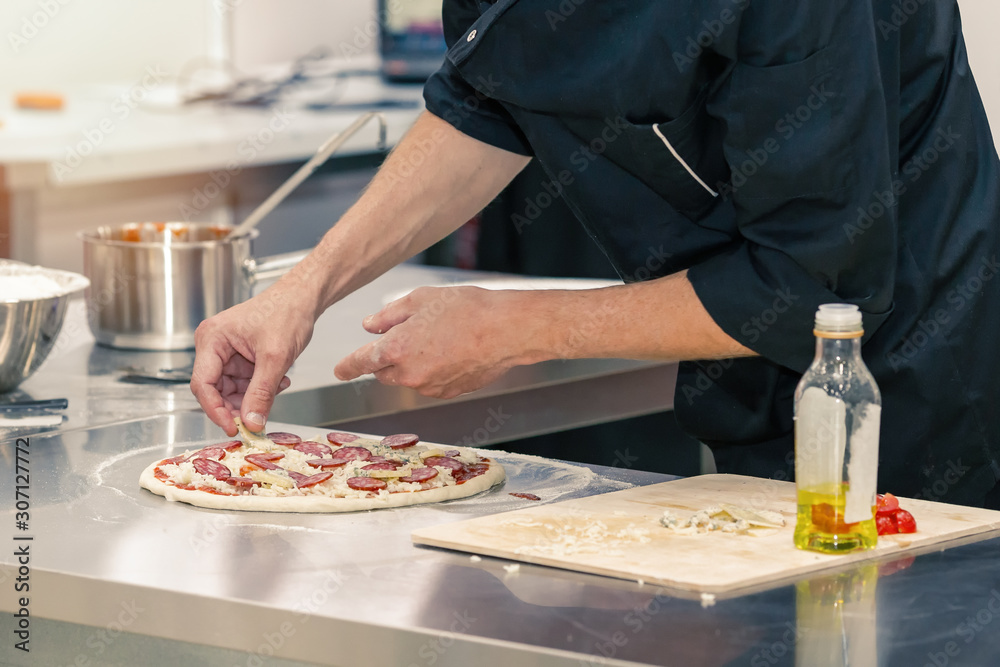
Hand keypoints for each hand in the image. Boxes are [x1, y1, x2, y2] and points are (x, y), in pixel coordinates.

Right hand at [190, 283, 315, 434]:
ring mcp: (226, 351)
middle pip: (215, 389)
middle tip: (258, 419)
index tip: (234, 428)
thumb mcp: (275, 357)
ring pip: (232, 389)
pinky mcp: (240, 356)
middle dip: (238, 404)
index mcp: (212, 339)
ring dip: (254, 395)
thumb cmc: (287, 312)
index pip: (202, 384)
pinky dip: (261, 387)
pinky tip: (280, 380)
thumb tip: (252, 423)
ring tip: (279, 386)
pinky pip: (244, 382)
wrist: (303, 297)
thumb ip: (261, 393)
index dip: (216, 410)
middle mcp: (213, 345)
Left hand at [334, 286, 533, 398]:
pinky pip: (430, 383)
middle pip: (384, 373)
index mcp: (395, 350)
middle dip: (388, 358)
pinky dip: (434, 370)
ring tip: (440, 338)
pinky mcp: (449, 393)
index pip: (360, 363)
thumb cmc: (465, 309)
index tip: (339, 371)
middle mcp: (408, 374)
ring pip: (409, 378)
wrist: (505, 331)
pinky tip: (453, 351)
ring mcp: (429, 387)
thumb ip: (388, 316)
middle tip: (411, 334)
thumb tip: (369, 326)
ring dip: (413, 363)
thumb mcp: (420, 300)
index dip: (347, 367)